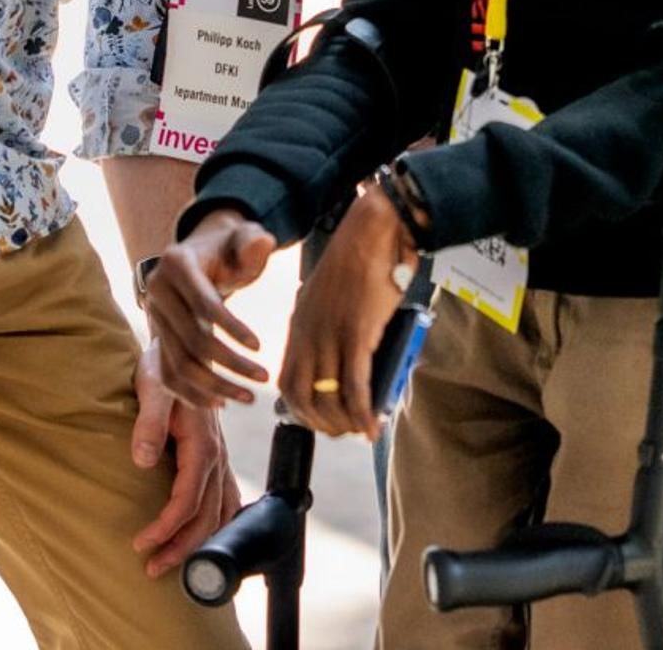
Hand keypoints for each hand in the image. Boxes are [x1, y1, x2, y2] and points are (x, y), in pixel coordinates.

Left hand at [126, 346, 240, 574]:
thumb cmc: (168, 364)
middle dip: (181, 547)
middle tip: (152, 569)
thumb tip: (142, 462)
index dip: (166, 527)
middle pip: (207, 515)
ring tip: (173, 565)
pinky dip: (221, 524)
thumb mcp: (154, 387)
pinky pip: (228, 499)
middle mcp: (217, 454)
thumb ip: (148, 424)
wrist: (188, 342)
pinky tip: (210, 538)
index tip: (141, 544)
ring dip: (199, 542)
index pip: (188, 498)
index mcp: (203, 442)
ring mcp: (221, 457)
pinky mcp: (218, 456)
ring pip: (221, 511)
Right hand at [139, 208, 276, 406]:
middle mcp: (158, 290)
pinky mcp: (156, 339)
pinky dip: (193, 394)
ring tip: (248, 397)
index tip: (260, 347)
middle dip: (231, 363)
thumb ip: (254, 240)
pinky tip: (221, 402)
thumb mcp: (244, 237)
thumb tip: (262, 244)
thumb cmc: (229, 249)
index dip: (232, 328)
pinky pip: (169, 375)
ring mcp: (153, 317)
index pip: (204, 304)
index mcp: (177, 262)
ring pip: (179, 364)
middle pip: (192, 340)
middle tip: (263, 377)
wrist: (203, 257)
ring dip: (214, 387)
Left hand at [276, 186, 415, 439]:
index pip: (288, 382)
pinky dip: (362, 412)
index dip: (303, 410)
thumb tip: (350, 363)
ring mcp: (331, 335)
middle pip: (302, 397)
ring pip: (329, 397)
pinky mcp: (356, 333)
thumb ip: (331, 328)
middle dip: (322, 424)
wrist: (374, 229)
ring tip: (360, 431)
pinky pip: (355, 386)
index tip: (323, 421)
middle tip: (343, 432)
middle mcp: (308, 334)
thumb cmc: (362, 260)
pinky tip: (371, 426)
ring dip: (344, 423)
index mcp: (299, 325)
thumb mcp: (332, 297)